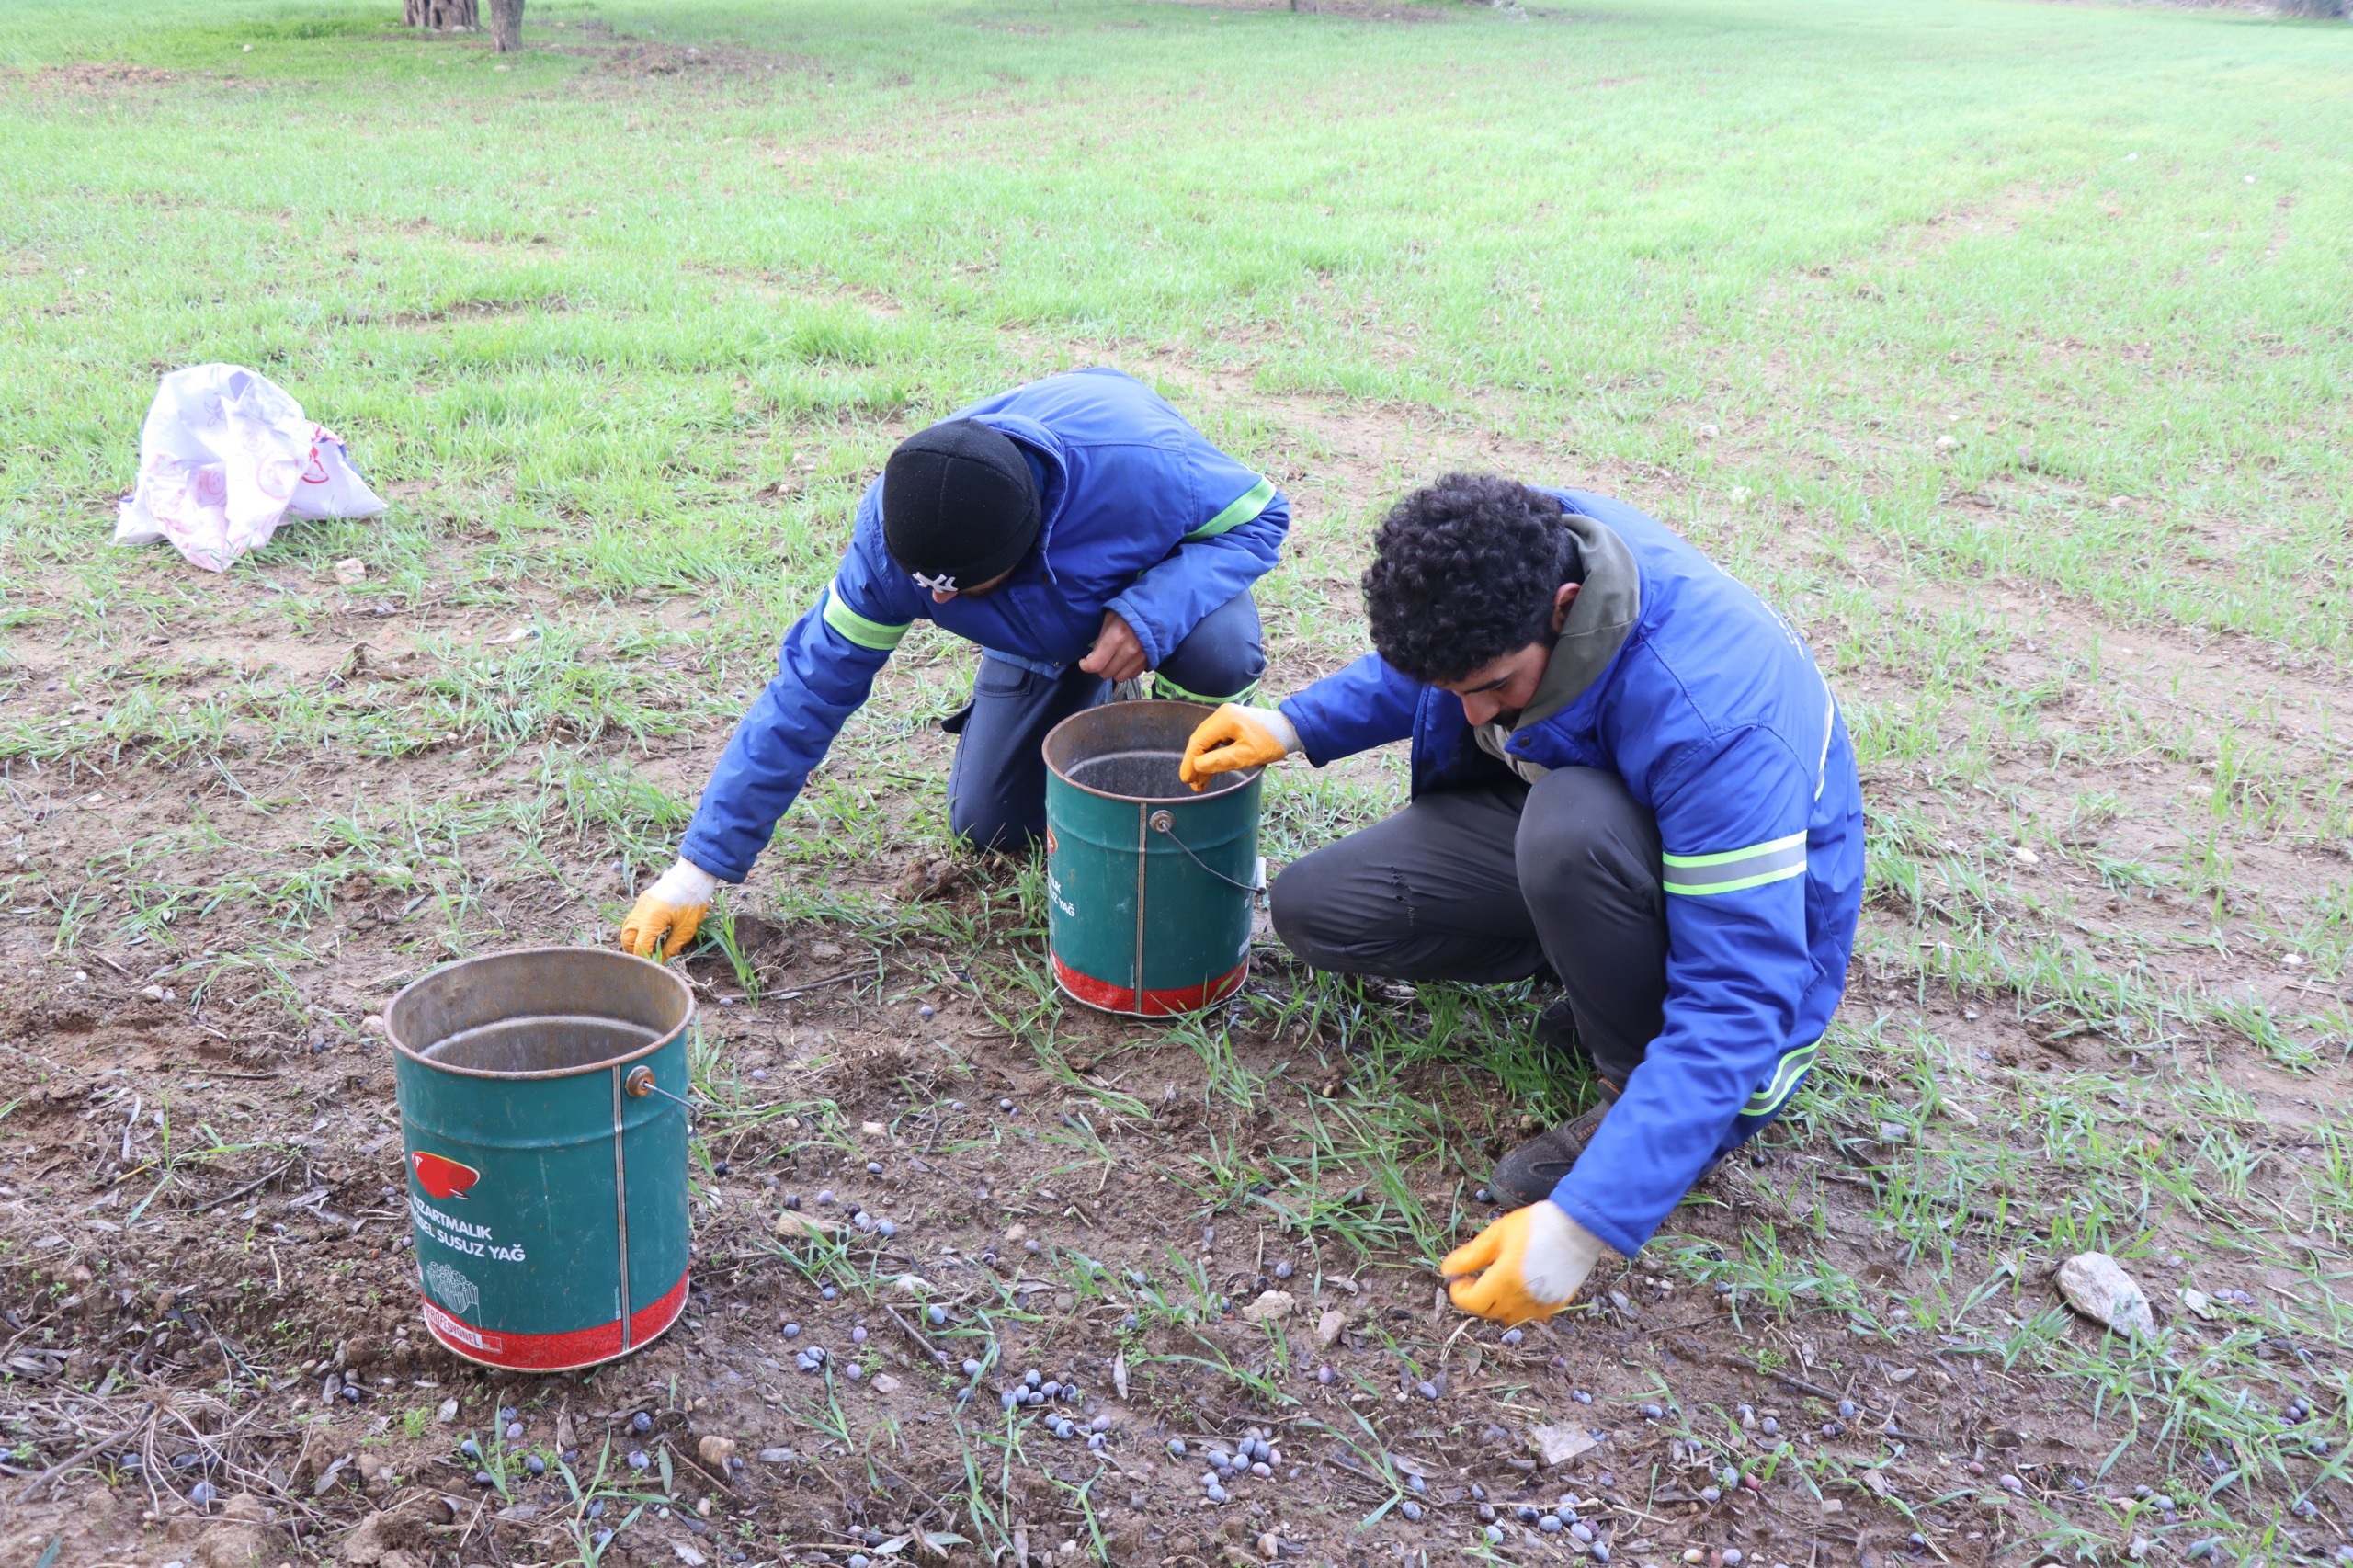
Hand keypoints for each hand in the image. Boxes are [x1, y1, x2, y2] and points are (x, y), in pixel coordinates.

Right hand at [618, 858, 719, 959]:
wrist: (694, 874)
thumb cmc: (693, 901)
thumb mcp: (685, 929)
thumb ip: (671, 947)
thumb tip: (662, 961)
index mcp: (651, 919)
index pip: (639, 946)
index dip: (646, 959)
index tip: (654, 967)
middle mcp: (640, 912)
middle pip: (627, 938)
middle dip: (634, 951)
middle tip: (647, 960)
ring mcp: (640, 904)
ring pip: (627, 928)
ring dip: (633, 940)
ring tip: (646, 949)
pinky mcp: (643, 900)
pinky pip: (633, 918)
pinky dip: (636, 930)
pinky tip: (647, 935)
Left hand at [1078, 611, 1147, 682]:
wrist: (1158, 610)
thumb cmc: (1130, 611)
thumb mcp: (1110, 619)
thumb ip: (1101, 639)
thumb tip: (1093, 657)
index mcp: (1116, 637)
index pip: (1096, 665)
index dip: (1086, 666)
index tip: (1084, 662)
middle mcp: (1129, 651)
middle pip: (1106, 673)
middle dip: (1099, 667)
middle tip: (1100, 658)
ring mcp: (1141, 658)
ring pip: (1119, 677)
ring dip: (1113, 671)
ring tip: (1113, 659)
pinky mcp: (1149, 661)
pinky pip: (1132, 675)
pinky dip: (1126, 670)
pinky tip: (1126, 660)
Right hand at [1178, 703, 1297, 789]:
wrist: (1292, 729)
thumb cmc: (1272, 742)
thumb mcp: (1247, 755)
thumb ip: (1221, 761)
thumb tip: (1198, 766)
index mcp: (1224, 719)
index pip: (1198, 741)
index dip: (1190, 762)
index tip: (1187, 780)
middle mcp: (1222, 715)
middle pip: (1200, 740)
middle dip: (1195, 763)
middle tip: (1193, 784)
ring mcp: (1227, 718)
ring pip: (1207, 741)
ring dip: (1203, 761)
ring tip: (1201, 782)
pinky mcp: (1233, 723)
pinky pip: (1216, 740)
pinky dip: (1212, 755)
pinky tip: (1210, 769)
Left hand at [1440, 1200, 1604, 1324]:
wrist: (1577, 1227)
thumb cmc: (1535, 1225)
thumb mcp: (1497, 1235)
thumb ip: (1470, 1256)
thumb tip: (1447, 1271)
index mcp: (1504, 1280)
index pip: (1471, 1302)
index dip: (1459, 1293)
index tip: (1458, 1279)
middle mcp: (1522, 1298)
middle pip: (1488, 1311)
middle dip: (1477, 1298)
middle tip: (1475, 1278)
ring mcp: (1540, 1304)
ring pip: (1509, 1316)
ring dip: (1497, 1303)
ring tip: (1498, 1280)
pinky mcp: (1555, 1304)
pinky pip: (1530, 1313)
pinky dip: (1519, 1304)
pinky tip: (1520, 1285)